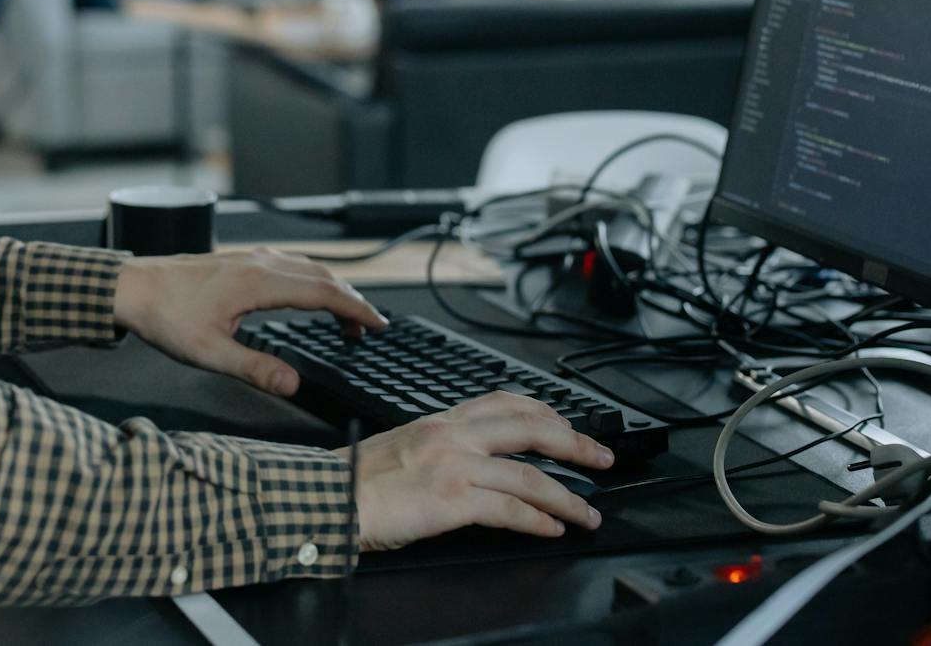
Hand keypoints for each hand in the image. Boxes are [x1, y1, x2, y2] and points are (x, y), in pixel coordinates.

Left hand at [112, 248, 387, 395]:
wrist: (130, 287)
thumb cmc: (164, 317)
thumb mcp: (209, 354)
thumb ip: (255, 370)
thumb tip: (294, 386)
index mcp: (258, 284)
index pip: (323, 292)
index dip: (355, 309)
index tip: (378, 325)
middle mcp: (259, 263)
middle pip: (322, 275)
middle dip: (351, 301)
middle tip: (367, 329)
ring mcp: (249, 258)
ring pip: (306, 266)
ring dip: (332, 288)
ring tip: (343, 317)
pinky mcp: (238, 260)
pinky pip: (288, 263)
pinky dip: (310, 279)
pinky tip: (305, 293)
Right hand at [351, 392, 613, 547]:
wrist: (328, 497)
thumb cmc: (356, 480)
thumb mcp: (402, 445)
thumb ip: (439, 446)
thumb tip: (472, 461)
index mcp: (440, 420)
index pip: (505, 402)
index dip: (546, 412)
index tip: (568, 425)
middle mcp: (453, 436)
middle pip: (531, 429)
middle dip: (576, 443)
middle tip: (602, 458)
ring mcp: (455, 466)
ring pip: (530, 475)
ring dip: (568, 497)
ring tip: (588, 514)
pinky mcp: (452, 500)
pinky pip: (510, 509)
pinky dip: (539, 519)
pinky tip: (554, 528)